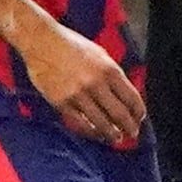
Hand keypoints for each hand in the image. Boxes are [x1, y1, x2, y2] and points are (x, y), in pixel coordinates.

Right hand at [19, 17, 146, 144]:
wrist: (42, 42)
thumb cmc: (72, 46)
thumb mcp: (100, 55)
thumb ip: (112, 75)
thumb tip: (124, 96)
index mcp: (110, 70)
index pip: (131, 98)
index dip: (138, 112)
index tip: (139, 119)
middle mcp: (96, 83)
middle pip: (119, 114)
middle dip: (129, 127)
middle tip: (132, 134)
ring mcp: (78, 94)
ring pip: (101, 123)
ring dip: (111, 134)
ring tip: (116, 139)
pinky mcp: (61, 102)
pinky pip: (79, 123)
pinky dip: (90, 131)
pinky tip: (95, 133)